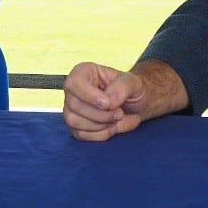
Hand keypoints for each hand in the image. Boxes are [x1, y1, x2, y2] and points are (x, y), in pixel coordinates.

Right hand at [62, 60, 186, 141]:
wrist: (136, 106)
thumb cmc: (132, 89)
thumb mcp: (134, 82)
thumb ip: (122, 87)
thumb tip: (109, 100)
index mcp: (84, 72)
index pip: (74, 83)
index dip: (89, 95)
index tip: (107, 104)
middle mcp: (73, 90)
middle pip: (74, 105)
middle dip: (101, 114)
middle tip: (120, 113)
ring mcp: (71, 109)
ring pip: (74, 121)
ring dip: (100, 125)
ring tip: (116, 119)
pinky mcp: (75, 126)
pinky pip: (81, 134)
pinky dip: (100, 134)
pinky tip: (111, 127)